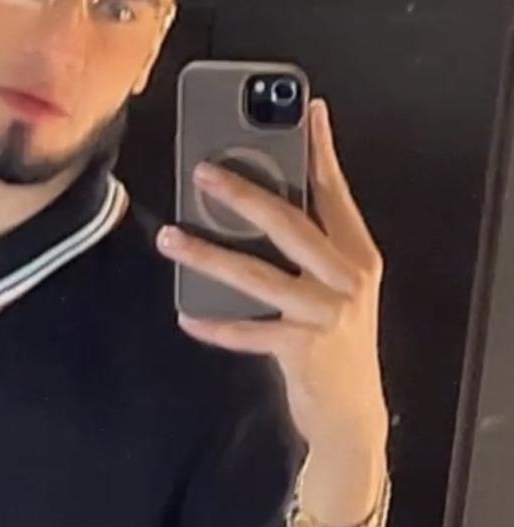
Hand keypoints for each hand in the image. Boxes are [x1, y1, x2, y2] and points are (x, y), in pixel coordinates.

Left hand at [157, 99, 387, 461]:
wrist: (351, 416)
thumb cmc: (333, 341)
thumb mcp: (332, 287)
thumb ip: (306, 246)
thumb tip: (255, 197)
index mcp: (357, 254)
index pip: (335, 192)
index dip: (320, 150)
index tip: (309, 111)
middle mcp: (347, 280)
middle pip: (290, 225)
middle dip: (244, 194)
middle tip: (202, 172)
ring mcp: (326, 316)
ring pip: (258, 277)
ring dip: (209, 256)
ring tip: (170, 237)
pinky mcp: (302, 351)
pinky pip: (248, 333)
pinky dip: (216, 325)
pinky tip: (186, 315)